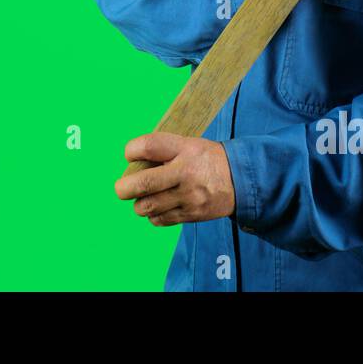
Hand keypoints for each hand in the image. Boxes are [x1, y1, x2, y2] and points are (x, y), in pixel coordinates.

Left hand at [114, 132, 234, 225]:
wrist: (240, 179)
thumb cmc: (206, 159)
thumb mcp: (188, 144)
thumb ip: (162, 151)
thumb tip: (131, 165)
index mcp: (184, 149)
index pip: (148, 146)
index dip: (131, 151)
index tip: (130, 155)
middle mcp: (185, 172)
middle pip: (143, 184)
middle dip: (124, 188)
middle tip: (122, 189)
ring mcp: (188, 196)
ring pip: (148, 207)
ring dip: (139, 204)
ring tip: (144, 198)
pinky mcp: (191, 214)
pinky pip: (160, 220)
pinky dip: (153, 215)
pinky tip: (159, 207)